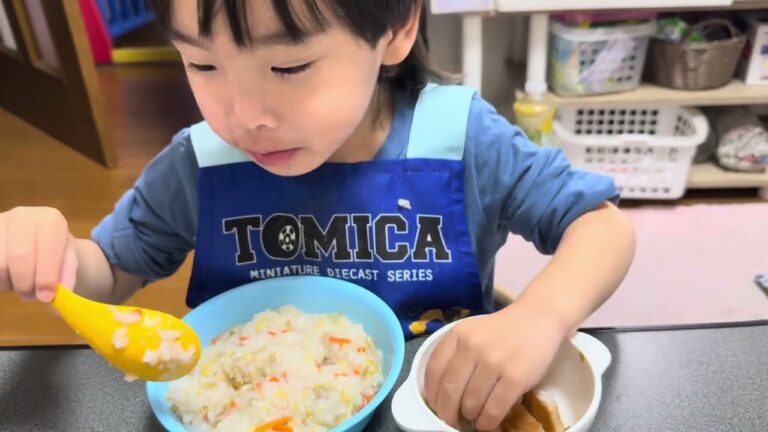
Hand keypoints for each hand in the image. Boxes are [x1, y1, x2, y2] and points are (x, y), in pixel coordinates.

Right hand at [0, 207, 77, 301]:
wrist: (35, 239)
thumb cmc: (53, 252)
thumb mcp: (67, 262)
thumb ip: (66, 278)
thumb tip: (59, 301)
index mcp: (51, 219)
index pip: (48, 248)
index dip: (47, 275)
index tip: (46, 297)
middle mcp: (23, 216)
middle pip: (19, 257)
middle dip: (26, 283)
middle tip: (32, 296)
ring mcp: (0, 222)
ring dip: (9, 283)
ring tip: (19, 285)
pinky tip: (6, 278)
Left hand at [424, 303, 566, 430]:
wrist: (538, 318)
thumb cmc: (502, 330)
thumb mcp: (472, 332)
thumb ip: (456, 355)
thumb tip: (442, 394)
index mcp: (457, 334)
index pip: (434, 371)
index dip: (432, 395)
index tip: (436, 406)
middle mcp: (472, 346)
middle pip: (450, 390)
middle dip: (447, 412)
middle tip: (451, 420)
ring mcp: (494, 361)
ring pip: (471, 402)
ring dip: (469, 416)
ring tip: (473, 418)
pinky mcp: (515, 377)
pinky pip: (494, 408)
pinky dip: (487, 421)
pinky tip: (486, 423)